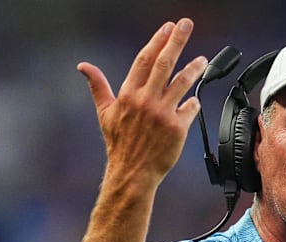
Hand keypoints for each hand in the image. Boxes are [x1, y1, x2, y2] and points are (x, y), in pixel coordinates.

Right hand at [77, 18, 206, 186]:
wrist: (132, 172)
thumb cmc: (119, 144)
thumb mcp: (105, 113)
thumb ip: (98, 86)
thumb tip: (83, 66)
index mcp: (128, 94)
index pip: (144, 60)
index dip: (157, 40)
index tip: (167, 26)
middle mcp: (145, 101)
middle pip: (165, 63)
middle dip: (177, 40)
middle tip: (186, 24)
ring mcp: (162, 113)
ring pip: (182, 82)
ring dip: (194, 67)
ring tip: (202, 59)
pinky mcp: (177, 128)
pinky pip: (190, 107)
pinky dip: (193, 102)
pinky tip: (194, 100)